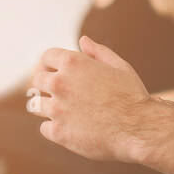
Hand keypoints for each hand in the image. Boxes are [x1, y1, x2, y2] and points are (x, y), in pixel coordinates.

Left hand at [27, 36, 151, 160]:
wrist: (138, 128)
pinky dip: (55, 128)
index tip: (56, 72)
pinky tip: (71, 129)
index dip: (52, 64)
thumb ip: (98, 52)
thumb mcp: (119, 67)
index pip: (47, 57)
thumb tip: (82, 41)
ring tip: (63, 112)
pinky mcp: (58, 132)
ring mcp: (56, 108)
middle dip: (46, 85)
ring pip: (35, 105)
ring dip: (46, 107)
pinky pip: (45, 128)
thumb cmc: (132, 96)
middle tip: (60, 94)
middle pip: (37, 80)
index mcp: (73, 63)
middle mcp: (60, 83)